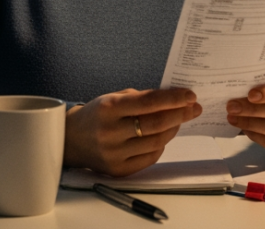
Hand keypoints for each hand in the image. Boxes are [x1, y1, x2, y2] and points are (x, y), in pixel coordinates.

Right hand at [64, 88, 201, 176]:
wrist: (70, 139)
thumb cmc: (96, 114)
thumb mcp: (113, 98)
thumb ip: (142, 98)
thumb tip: (174, 99)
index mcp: (108, 108)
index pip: (148, 102)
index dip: (173, 99)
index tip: (190, 95)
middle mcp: (110, 132)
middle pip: (156, 124)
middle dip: (180, 114)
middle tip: (194, 108)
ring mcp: (114, 154)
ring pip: (156, 142)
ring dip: (173, 129)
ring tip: (180, 120)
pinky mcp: (118, 170)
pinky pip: (150, 158)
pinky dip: (160, 145)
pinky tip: (163, 136)